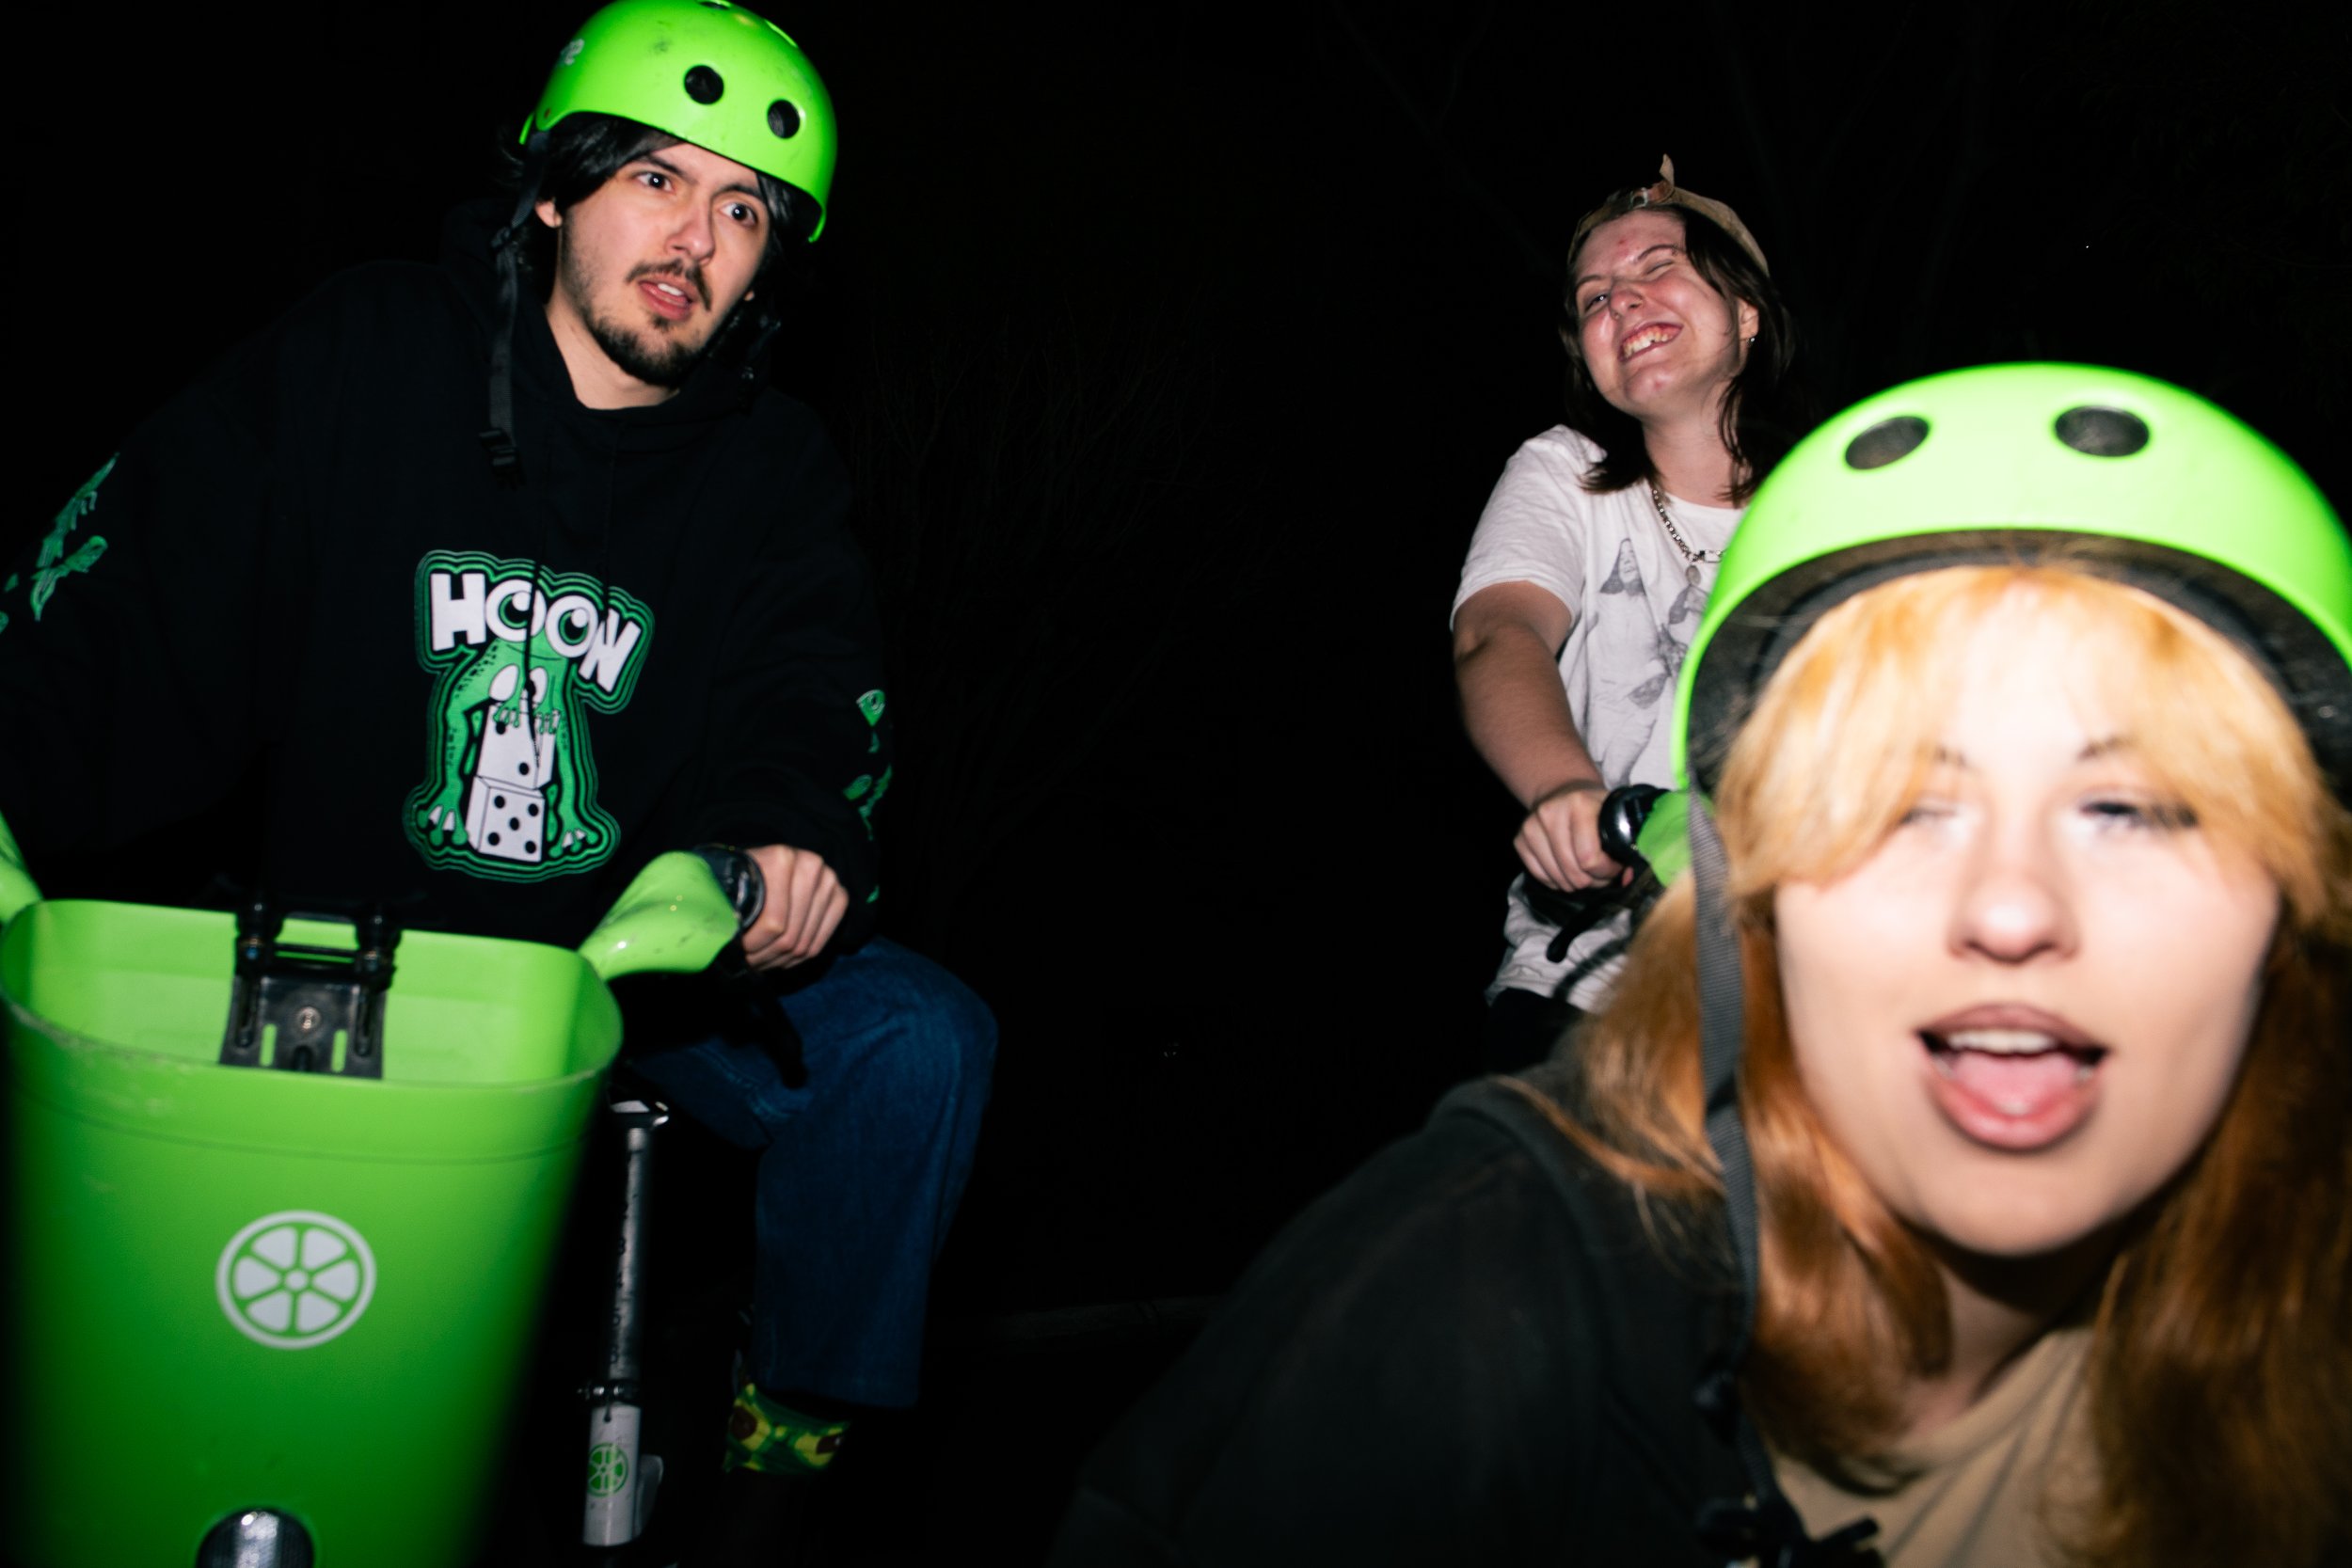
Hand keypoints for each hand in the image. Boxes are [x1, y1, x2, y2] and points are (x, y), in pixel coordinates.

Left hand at [740, 843, 847, 970]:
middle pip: (789, 936)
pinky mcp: (840, 897)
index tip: (736, 951)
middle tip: (747, 961)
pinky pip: (818, 944)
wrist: (766, 864)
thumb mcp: (733, 887)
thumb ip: (732, 911)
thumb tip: (731, 946)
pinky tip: (780, 957)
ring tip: (760, 960)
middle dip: (764, 956)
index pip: (773, 922)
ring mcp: (830, 883)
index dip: (752, 944)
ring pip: (803, 945)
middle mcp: (812, 867)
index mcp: (782, 859)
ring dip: (778, 960)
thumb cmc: (745, 877)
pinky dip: (797, 959)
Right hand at [1514, 780, 1623, 891]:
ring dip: (1574, 882)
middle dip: (1592, 880)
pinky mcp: (1519, 839)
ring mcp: (1531, 826)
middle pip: (1573, 872)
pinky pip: (1539, 876)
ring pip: (1557, 878)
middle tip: (1600, 873)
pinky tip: (1566, 869)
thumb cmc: (1594, 807)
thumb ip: (1625, 843)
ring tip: (1584, 871)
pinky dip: (1556, 880)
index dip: (1606, 871)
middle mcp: (1550, 813)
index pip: (1589, 858)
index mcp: (1579, 804)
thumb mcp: (1614, 815)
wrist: (1564, 790)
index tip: (1614, 866)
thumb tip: (1630, 877)